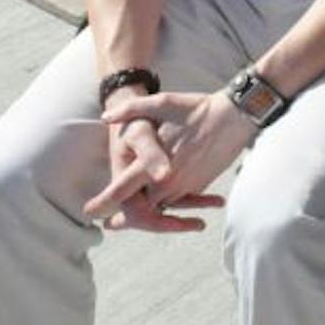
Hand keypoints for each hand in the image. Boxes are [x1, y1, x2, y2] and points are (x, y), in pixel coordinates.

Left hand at [88, 91, 254, 227]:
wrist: (235, 116)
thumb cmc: (197, 109)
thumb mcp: (163, 103)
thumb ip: (131, 109)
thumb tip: (105, 117)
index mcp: (153, 165)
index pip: (121, 191)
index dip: (102, 203)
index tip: (89, 211)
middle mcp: (168, 182)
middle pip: (139, 209)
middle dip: (125, 216)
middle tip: (110, 222)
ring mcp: (184, 186)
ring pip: (160, 209)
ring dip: (146, 214)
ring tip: (131, 217)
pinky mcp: (198, 186)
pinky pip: (179, 203)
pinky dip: (168, 207)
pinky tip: (161, 204)